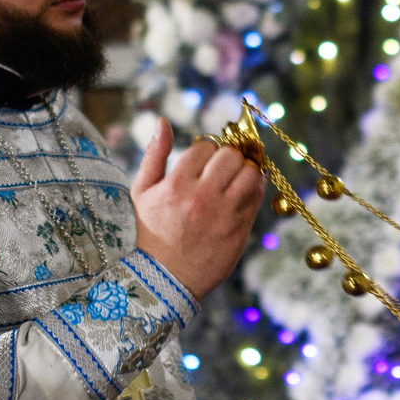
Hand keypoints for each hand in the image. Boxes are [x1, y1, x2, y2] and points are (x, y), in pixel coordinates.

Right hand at [132, 118, 263, 301]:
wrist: (165, 278)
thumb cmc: (151, 232)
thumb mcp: (142, 192)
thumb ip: (154, 154)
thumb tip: (163, 122)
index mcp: (177, 185)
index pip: (206, 147)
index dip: (206, 151)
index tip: (203, 162)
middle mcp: (202, 197)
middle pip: (231, 156)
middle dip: (228, 156)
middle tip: (222, 167)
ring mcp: (224, 213)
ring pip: (251, 172)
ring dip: (245, 169)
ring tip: (235, 177)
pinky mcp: (240, 228)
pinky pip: (257, 195)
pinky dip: (254, 187)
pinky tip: (243, 190)